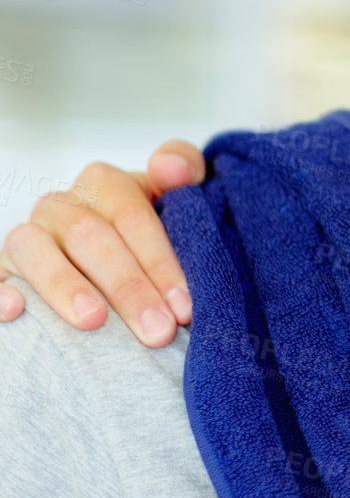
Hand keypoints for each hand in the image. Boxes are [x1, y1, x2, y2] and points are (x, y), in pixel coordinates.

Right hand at [0, 141, 205, 346]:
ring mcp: (26, 237)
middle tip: (158, 330)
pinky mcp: (2, 269)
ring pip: (35, 250)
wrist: (111, 255)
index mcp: (103, 184)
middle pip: (90, 236)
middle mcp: (60, 207)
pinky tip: (16, 313)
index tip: (184, 307)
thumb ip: (183, 167)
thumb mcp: (173, 197)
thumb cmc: (147, 233)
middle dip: (128, 287)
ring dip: (66, 287)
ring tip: (95, 321)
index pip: (132, 217)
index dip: (161, 262)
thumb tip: (168, 167)